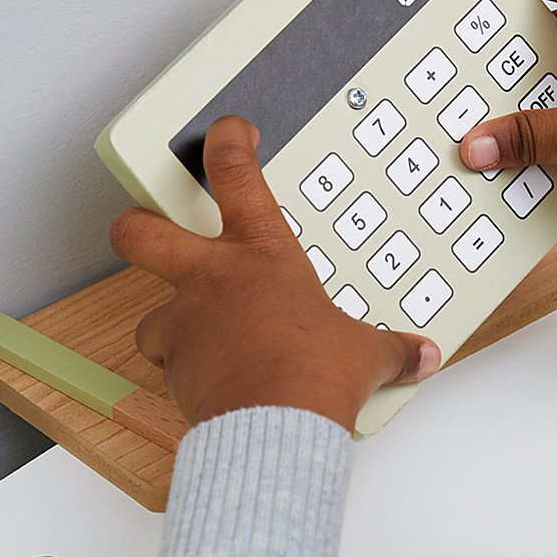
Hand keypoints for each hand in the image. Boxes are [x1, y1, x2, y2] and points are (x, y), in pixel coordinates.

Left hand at [109, 116, 439, 432]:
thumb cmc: (314, 374)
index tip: (229, 133)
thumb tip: (418, 355)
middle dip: (138, 223)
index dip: (227, 142)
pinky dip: (183, 373)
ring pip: (147, 315)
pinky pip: (167, 367)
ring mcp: (184, 323)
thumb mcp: (364, 353)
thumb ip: (389, 348)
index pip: (236, 175)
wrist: (277, 422)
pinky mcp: (174, 369)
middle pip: (142, 230)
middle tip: (145, 225)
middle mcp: (212, 280)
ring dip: (164, 323)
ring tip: (190, 337)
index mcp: (263, 256)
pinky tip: (208, 382)